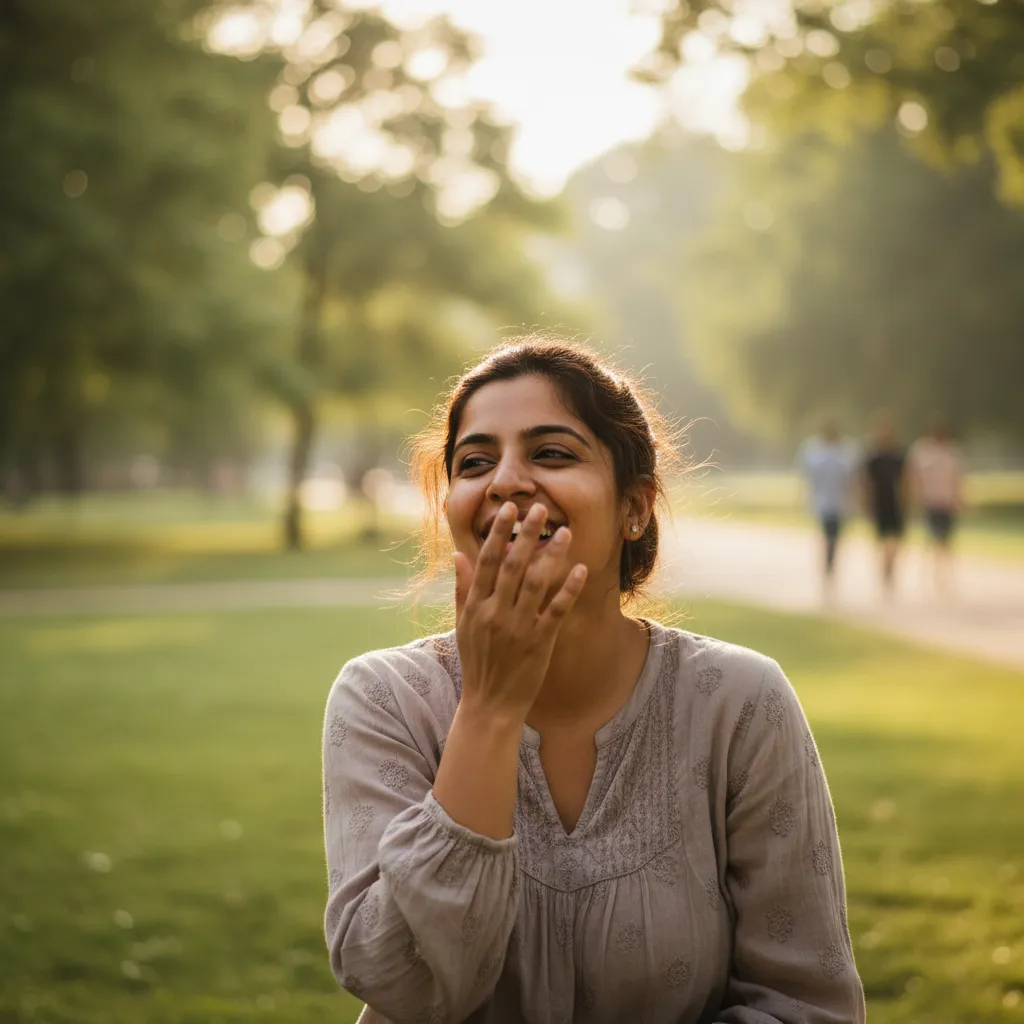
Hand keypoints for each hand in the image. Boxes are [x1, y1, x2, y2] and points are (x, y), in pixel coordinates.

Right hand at [452, 501, 586, 721]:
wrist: (489, 705)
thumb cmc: (477, 663)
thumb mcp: (462, 625)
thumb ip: (462, 589)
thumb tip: (457, 554)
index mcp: (475, 606)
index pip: (486, 561)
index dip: (498, 533)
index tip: (509, 509)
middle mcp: (495, 613)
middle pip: (512, 565)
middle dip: (526, 534)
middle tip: (540, 508)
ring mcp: (518, 628)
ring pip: (535, 583)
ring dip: (551, 555)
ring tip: (564, 531)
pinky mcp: (539, 643)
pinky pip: (556, 611)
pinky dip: (568, 589)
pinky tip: (580, 569)